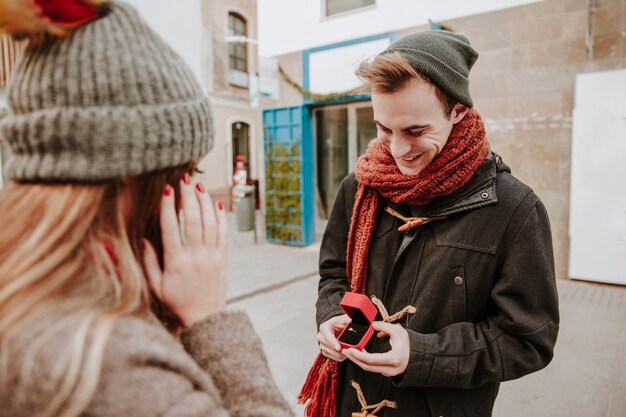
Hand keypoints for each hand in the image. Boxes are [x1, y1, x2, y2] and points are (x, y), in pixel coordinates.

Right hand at [143, 176, 227, 326]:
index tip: (166, 189)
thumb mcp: (156, 286)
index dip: (168, 206)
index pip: (171, 227)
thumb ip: (149, 262)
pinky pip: (223, 233)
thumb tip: (143, 239)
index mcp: (176, 262)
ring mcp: (211, 256)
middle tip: (184, 179)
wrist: (205, 317)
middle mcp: (196, 256)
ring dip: (205, 202)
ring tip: (199, 186)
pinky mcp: (222, 258)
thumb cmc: (178, 303)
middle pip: (192, 219)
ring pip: (210, 223)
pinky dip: (221, 217)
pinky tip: (217, 203)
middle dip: (188, 197)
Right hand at [317, 314, 350, 361]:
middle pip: (328, 347)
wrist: (339, 328)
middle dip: (339, 350)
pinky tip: (346, 352)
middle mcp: (320, 336)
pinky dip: (341, 357)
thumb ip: (347, 321)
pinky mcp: (325, 352)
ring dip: (341, 354)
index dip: (333, 343)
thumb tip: (351, 322)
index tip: (339, 348)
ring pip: (332, 353)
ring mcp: (322, 345)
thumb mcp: (345, 320)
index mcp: (324, 327)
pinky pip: (334, 358)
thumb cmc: (342, 323)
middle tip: (349, 350)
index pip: (327, 336)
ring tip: (349, 350)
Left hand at [342, 321, 409, 376]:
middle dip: (354, 358)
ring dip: (357, 360)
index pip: (371, 360)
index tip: (349, 349)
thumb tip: (369, 324)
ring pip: (368, 368)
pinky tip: (357, 354)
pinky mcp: (386, 372)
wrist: (417, 355)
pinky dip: (363, 361)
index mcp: (393, 359)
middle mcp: (390, 369)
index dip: (359, 355)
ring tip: (348, 351)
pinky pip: (372, 367)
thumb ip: (383, 326)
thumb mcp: (397, 331)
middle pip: (367, 366)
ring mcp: (388, 372)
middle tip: (344, 350)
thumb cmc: (408, 342)